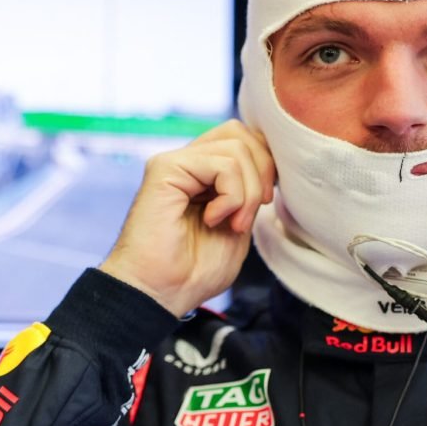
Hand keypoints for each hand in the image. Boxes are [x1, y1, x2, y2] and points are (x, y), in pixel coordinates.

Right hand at [99, 120, 274, 317]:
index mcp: (203, 175)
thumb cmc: (193, 271)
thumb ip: (250, 192)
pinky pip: (222, 164)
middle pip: (241, 133)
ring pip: (237, 148)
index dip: (265, 164)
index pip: (244, 139)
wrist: (158, 292)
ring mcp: (176, 163)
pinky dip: (232, 197)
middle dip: (262, 172)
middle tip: (252, 213)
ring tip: (231, 224)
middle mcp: (188, 163)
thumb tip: (268, 165)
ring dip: (248, 193)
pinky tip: (213, 219)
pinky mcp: (165, 168)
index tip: (264, 203)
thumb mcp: (239, 225)